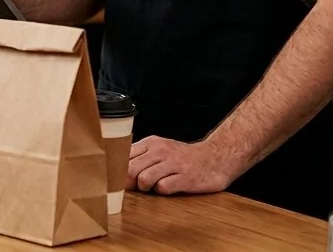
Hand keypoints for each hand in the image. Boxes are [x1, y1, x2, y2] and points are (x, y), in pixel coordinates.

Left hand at [126, 136, 242, 194]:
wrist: (214, 159)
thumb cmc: (183, 157)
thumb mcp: (159, 149)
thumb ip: (140, 156)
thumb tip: (118, 170)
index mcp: (151, 143)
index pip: (124, 155)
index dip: (119, 170)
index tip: (120, 179)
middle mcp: (161, 151)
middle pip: (131, 169)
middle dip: (130, 182)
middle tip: (137, 187)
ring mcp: (174, 164)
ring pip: (144, 178)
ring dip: (145, 188)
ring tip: (153, 187)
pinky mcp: (186, 178)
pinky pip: (163, 187)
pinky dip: (162, 191)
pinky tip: (168, 187)